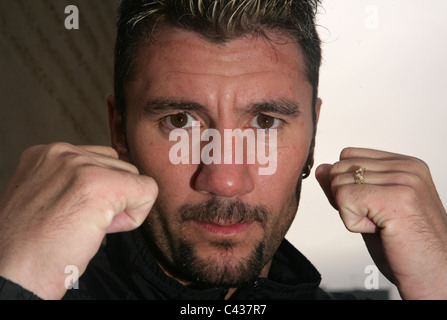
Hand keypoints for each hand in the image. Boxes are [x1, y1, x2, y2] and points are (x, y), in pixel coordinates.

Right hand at [0, 143, 157, 298]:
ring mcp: (81, 166)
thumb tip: (119, 185)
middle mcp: (62, 152)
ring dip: (122, 206)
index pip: (101, 160)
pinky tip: (105, 230)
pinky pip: (148, 190)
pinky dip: (136, 215)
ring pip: (135, 178)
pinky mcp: (100, 185)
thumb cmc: (31, 246)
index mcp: (47, 154)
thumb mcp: (48, 197)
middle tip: (83, 225)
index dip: (98, 192)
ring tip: (88, 227)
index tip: (74, 214)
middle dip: (113, 198)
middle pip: (120, 167)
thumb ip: (76, 183)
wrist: (13, 275)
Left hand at [316, 147, 446, 298]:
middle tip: (377, 220)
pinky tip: (378, 230)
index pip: (348, 155)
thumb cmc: (405, 246)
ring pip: (339, 184)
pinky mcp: (394, 198)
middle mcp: (407, 167)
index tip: (372, 208)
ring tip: (381, 225)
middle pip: (339, 168)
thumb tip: (322, 168)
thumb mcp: (369, 209)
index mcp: (405, 164)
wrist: (433, 276)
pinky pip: (344, 198)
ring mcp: (403, 180)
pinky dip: (352, 222)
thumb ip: (346, 186)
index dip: (348, 185)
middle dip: (347, 200)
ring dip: (351, 213)